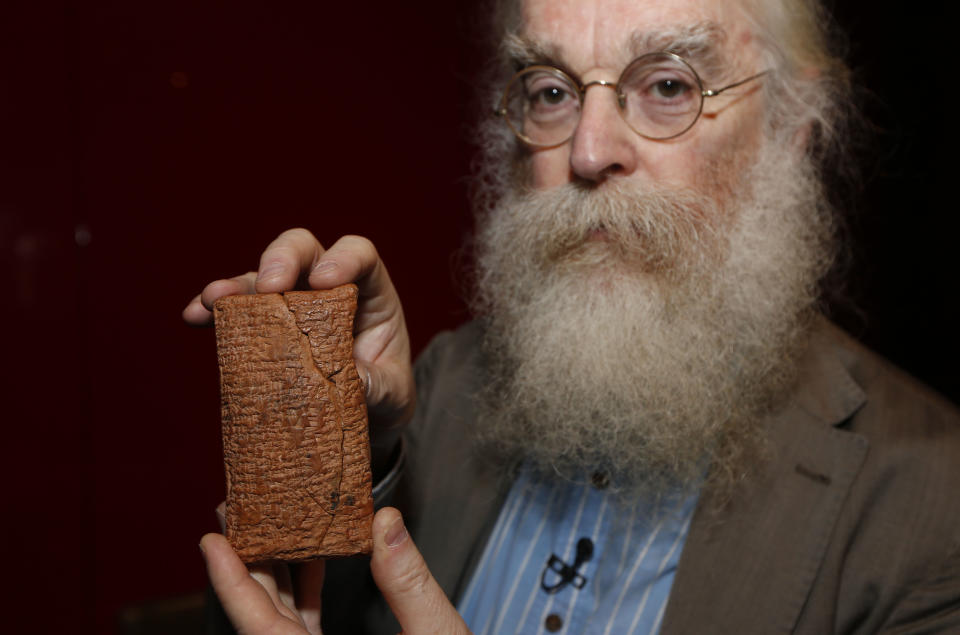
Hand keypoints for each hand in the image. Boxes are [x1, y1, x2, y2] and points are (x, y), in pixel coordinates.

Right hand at [183, 228, 414, 430]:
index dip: (343, 258)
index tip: (325, 281)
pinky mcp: (264, 324)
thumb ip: (378, 385)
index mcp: (371, 291)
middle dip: (283, 259)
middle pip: (304, 250)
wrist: (363, 418)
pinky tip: (194, 316)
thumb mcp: (393, 393)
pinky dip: (214, 310)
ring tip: (214, 300)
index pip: (359, 254)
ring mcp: (292, 302)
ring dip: (236, 285)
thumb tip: (351, 382)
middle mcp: (328, 286)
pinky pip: (235, 309)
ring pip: (261, 275)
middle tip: (270, 285)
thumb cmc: (385, 393)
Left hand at [200, 507, 470, 634]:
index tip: (211, 543)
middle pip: (264, 617)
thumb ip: (408, 584)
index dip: (232, 583)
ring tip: (268, 524)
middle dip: (249, 561)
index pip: (261, 628)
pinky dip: (305, 592)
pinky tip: (314, 558)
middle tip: (237, 512)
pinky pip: (303, 628)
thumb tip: (385, 523)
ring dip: (276, 572)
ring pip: (281, 621)